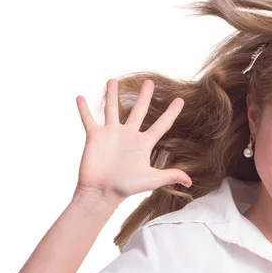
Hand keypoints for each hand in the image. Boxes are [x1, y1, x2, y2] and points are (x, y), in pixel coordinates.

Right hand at [73, 78, 190, 204]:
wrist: (102, 192)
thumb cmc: (127, 187)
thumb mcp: (152, 179)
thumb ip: (170, 175)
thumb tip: (190, 182)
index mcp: (144, 143)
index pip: (162, 124)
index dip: (171, 112)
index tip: (181, 100)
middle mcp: (128, 135)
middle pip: (139, 111)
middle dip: (144, 96)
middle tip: (150, 82)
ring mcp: (111, 134)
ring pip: (112, 109)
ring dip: (111, 95)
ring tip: (112, 80)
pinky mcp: (95, 137)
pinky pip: (88, 119)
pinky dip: (84, 109)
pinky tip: (80, 97)